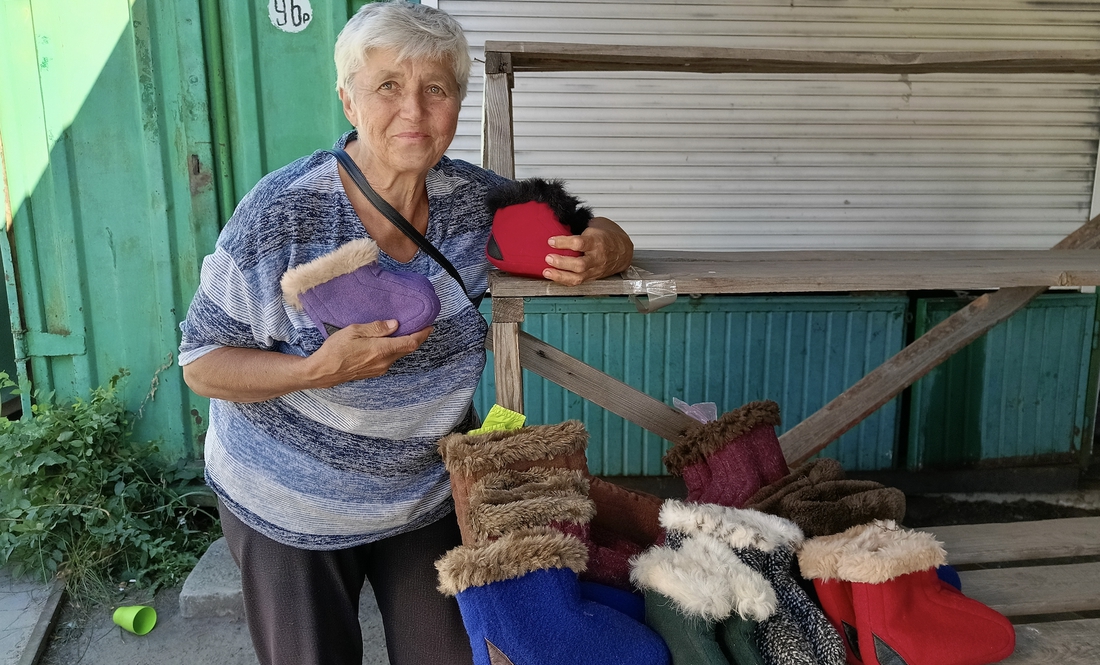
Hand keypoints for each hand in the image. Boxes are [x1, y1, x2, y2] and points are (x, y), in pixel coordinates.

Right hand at [304, 319, 432, 387]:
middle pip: (407, 349)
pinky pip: (390, 359)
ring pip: (399, 355)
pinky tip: (392, 343)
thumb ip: (376, 328)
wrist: (323, 371)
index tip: (429, 325)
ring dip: (405, 344)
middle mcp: (384, 362)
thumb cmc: (335, 349)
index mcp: (381, 350)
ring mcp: (379, 369)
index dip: (422, 334)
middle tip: (422, 326)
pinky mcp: (374, 372)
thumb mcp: (354, 331)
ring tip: (407, 332)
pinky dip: (395, 350)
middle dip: (417, 338)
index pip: (410, 342)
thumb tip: (395, 324)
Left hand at [542, 216, 633, 285]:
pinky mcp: (592, 277)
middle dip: (562, 262)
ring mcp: (595, 269)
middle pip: (579, 264)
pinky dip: (563, 280)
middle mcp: (597, 257)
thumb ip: (579, 227)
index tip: (551, 241)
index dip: (564, 242)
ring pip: (578, 277)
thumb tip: (557, 222)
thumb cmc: (607, 236)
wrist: (623, 250)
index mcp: (597, 241)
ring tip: (547, 271)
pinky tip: (553, 277)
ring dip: (560, 275)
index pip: (579, 243)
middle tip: (548, 257)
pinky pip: (577, 282)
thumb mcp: (595, 226)